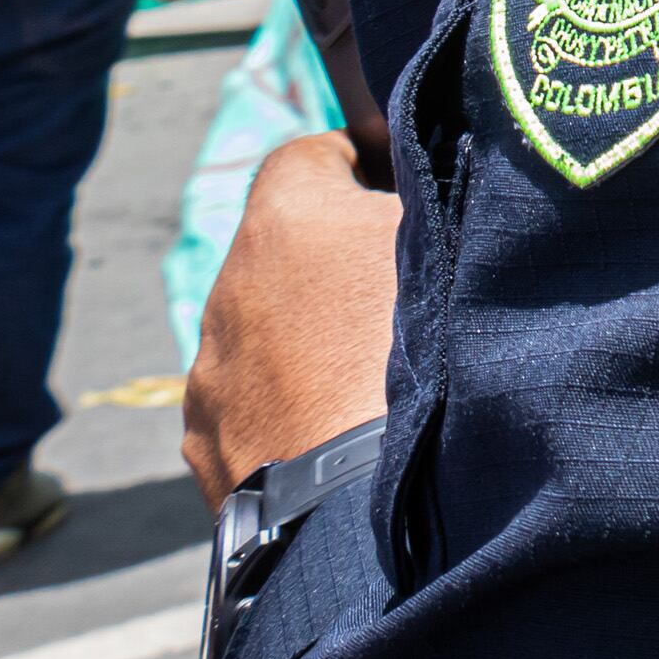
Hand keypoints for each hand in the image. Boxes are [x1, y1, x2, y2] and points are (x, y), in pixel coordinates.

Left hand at [185, 134, 400, 508]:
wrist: (374, 505)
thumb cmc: (426, 355)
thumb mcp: (455, 246)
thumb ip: (432, 200)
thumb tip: (432, 183)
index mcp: (286, 217)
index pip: (312, 153)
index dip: (362, 165)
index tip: (401, 197)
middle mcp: (229, 286)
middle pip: (284, 250)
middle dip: (333, 265)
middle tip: (404, 304)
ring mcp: (208, 373)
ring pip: (262, 334)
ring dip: (306, 344)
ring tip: (373, 386)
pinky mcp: (203, 445)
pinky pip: (250, 407)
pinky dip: (288, 410)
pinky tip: (341, 438)